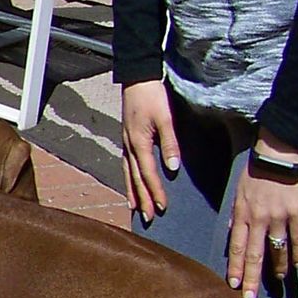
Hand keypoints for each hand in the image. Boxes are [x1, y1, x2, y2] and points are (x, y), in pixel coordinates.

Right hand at [121, 80, 180, 221]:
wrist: (137, 79)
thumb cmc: (153, 96)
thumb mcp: (166, 118)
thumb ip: (169, 143)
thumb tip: (172, 167)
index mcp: (138, 143)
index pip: (148, 174)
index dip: (155, 191)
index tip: (162, 207)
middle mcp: (129, 146)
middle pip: (135, 178)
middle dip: (142, 199)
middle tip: (148, 218)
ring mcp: (125, 143)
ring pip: (127, 173)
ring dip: (132, 192)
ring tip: (135, 208)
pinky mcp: (126, 139)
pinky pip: (126, 165)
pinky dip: (128, 178)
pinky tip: (131, 184)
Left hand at [227, 133, 297, 297]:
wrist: (279, 154)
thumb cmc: (257, 170)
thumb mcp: (238, 190)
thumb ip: (236, 212)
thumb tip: (232, 229)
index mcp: (241, 214)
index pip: (237, 247)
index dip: (236, 267)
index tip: (234, 284)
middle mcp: (258, 219)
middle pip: (254, 254)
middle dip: (251, 278)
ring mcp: (278, 217)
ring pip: (275, 249)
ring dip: (275, 268)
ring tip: (275, 283)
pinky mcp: (296, 212)